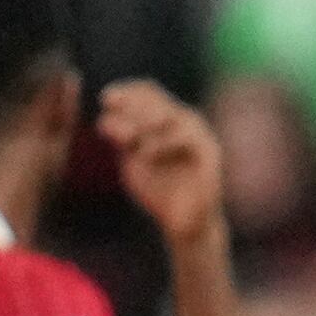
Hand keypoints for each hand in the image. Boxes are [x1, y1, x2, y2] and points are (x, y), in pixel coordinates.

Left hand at [99, 79, 227, 251]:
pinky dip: (160, 143)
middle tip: (117, 128)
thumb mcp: (132, 161)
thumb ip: (121, 140)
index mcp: (165, 119)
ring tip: (130, 145)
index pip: (146, 91)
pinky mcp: (209, 151)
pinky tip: (145, 155)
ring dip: (144, 126)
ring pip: (168, 114)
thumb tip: (105, 119)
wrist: (184, 224)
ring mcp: (199, 134)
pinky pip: (184, 136)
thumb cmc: (158, 191)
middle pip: (155, 98)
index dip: (125, 91)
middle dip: (131, 109)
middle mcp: (184, 121)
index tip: (106, 100)